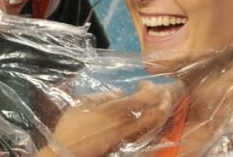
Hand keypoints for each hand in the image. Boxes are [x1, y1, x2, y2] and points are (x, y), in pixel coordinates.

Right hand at [40, 81, 178, 156]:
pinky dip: (150, 126)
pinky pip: (145, 135)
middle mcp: (126, 125)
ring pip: (153, 126)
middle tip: (163, 94)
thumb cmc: (71, 127)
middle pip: (157, 114)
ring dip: (159, 114)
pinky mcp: (125, 146)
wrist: (67, 153)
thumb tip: (119, 93)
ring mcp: (128, 137)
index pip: (145, 98)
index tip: (145, 83)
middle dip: (165, 102)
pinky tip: (146, 121)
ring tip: (157, 105)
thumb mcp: (81, 104)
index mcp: (116, 110)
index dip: (152, 89)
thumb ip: (102, 97)